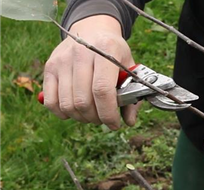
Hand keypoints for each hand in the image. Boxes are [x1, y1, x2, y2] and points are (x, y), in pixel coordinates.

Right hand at [43, 15, 140, 129]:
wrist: (92, 29)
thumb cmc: (113, 53)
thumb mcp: (128, 66)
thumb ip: (132, 94)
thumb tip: (130, 121)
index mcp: (106, 51)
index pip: (102, 90)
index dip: (108, 113)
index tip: (115, 124)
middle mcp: (81, 53)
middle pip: (83, 101)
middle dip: (96, 118)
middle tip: (103, 119)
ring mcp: (62, 60)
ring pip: (67, 104)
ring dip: (81, 118)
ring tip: (91, 115)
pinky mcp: (49, 67)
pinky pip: (51, 101)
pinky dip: (63, 113)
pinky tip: (75, 111)